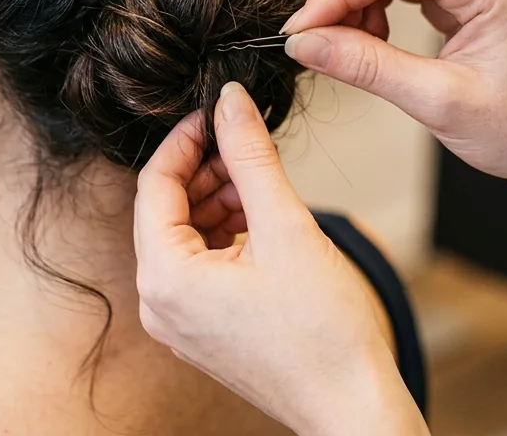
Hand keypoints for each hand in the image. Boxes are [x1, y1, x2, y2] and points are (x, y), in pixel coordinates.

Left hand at [134, 82, 426, 435]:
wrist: (353, 405)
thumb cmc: (324, 334)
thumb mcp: (285, 225)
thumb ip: (251, 155)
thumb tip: (229, 100)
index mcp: (165, 279)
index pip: (154, 185)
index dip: (184, 140)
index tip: (214, 111)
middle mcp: (159, 304)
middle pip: (165, 211)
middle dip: (205, 173)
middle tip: (247, 148)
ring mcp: (178, 322)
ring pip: (184, 237)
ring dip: (218, 202)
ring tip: (262, 187)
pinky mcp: (202, 330)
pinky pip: (199, 267)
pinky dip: (225, 237)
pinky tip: (262, 221)